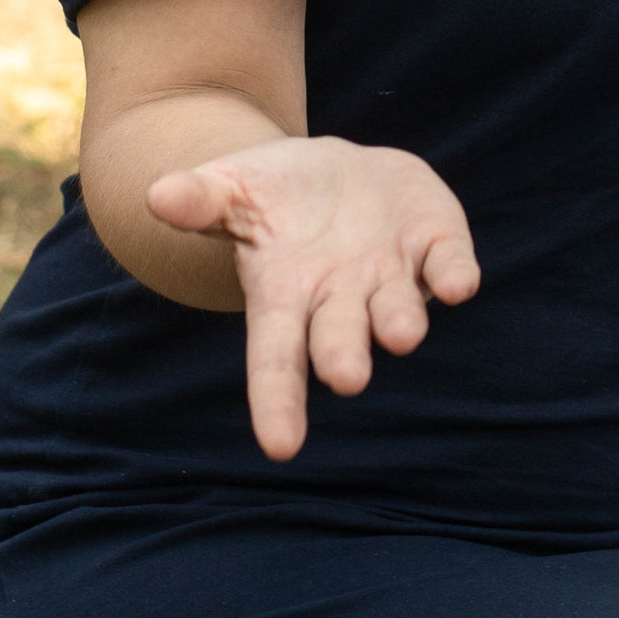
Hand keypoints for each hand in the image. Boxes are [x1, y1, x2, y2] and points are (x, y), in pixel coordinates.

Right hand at [147, 136, 479, 460]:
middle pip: (340, 338)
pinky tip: (461, 284)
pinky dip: (454, 274)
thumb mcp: (230, 188)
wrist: (333, 170)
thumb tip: (157, 196)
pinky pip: (447, 263)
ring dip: (401, 320)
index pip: (275, 358)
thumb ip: (200, 198)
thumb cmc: (270, 195)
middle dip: (344, 356)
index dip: (277, 401)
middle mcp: (341, 299)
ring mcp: (391, 275)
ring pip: (398, 308)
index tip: (281, 447)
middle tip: (348, 377)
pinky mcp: (434, 242)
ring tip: (402, 333)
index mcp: (285, 296)